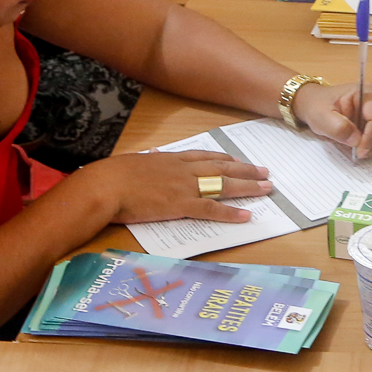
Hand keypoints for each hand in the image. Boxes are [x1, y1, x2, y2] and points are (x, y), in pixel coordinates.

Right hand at [86, 149, 272, 225]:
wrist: (104, 186)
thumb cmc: (111, 176)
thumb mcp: (133, 163)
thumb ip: (148, 161)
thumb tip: (152, 156)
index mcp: (170, 159)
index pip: (204, 156)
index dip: (224, 159)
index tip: (238, 160)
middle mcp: (182, 169)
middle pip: (221, 167)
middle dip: (245, 170)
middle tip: (264, 172)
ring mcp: (184, 187)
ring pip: (223, 184)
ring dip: (247, 187)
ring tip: (266, 188)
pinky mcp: (181, 205)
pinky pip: (212, 209)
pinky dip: (230, 212)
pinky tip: (246, 215)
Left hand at [292, 77, 371, 159]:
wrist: (319, 103)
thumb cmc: (319, 107)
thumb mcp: (321, 117)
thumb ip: (338, 128)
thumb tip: (356, 140)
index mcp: (367, 92)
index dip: (371, 139)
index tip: (358, 152)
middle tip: (359, 154)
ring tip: (362, 150)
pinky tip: (368, 146)